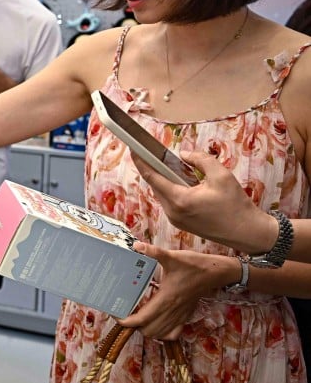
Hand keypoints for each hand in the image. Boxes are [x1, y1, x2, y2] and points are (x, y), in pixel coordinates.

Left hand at [118, 243, 226, 338]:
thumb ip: (154, 252)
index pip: (142, 319)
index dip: (126, 321)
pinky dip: (162, 332)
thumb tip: (137, 245)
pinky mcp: (186, 316)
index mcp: (165, 299)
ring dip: (146, 329)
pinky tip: (156, 321)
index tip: (116, 314)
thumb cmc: (193, 264)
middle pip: (148, 330)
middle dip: (134, 325)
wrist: (215, 272)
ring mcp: (180, 315)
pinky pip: (173, 333)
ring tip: (137, 316)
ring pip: (159, 334)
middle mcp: (172, 311)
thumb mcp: (172, 256)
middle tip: (125, 311)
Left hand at [130, 150, 276, 253]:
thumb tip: (183, 155)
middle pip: (155, 185)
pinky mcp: (180, 224)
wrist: (248, 233)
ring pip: (162, 194)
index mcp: (179, 200)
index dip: (141, 161)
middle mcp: (172, 211)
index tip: (133, 149)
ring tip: (168, 164)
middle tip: (154, 152)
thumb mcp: (221, 175)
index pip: (152, 177)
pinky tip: (179, 180)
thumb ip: (200, 159)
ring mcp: (175, 220)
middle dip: (154, 168)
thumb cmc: (236, 205)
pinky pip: (169, 202)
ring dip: (163, 179)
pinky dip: (171, 189)